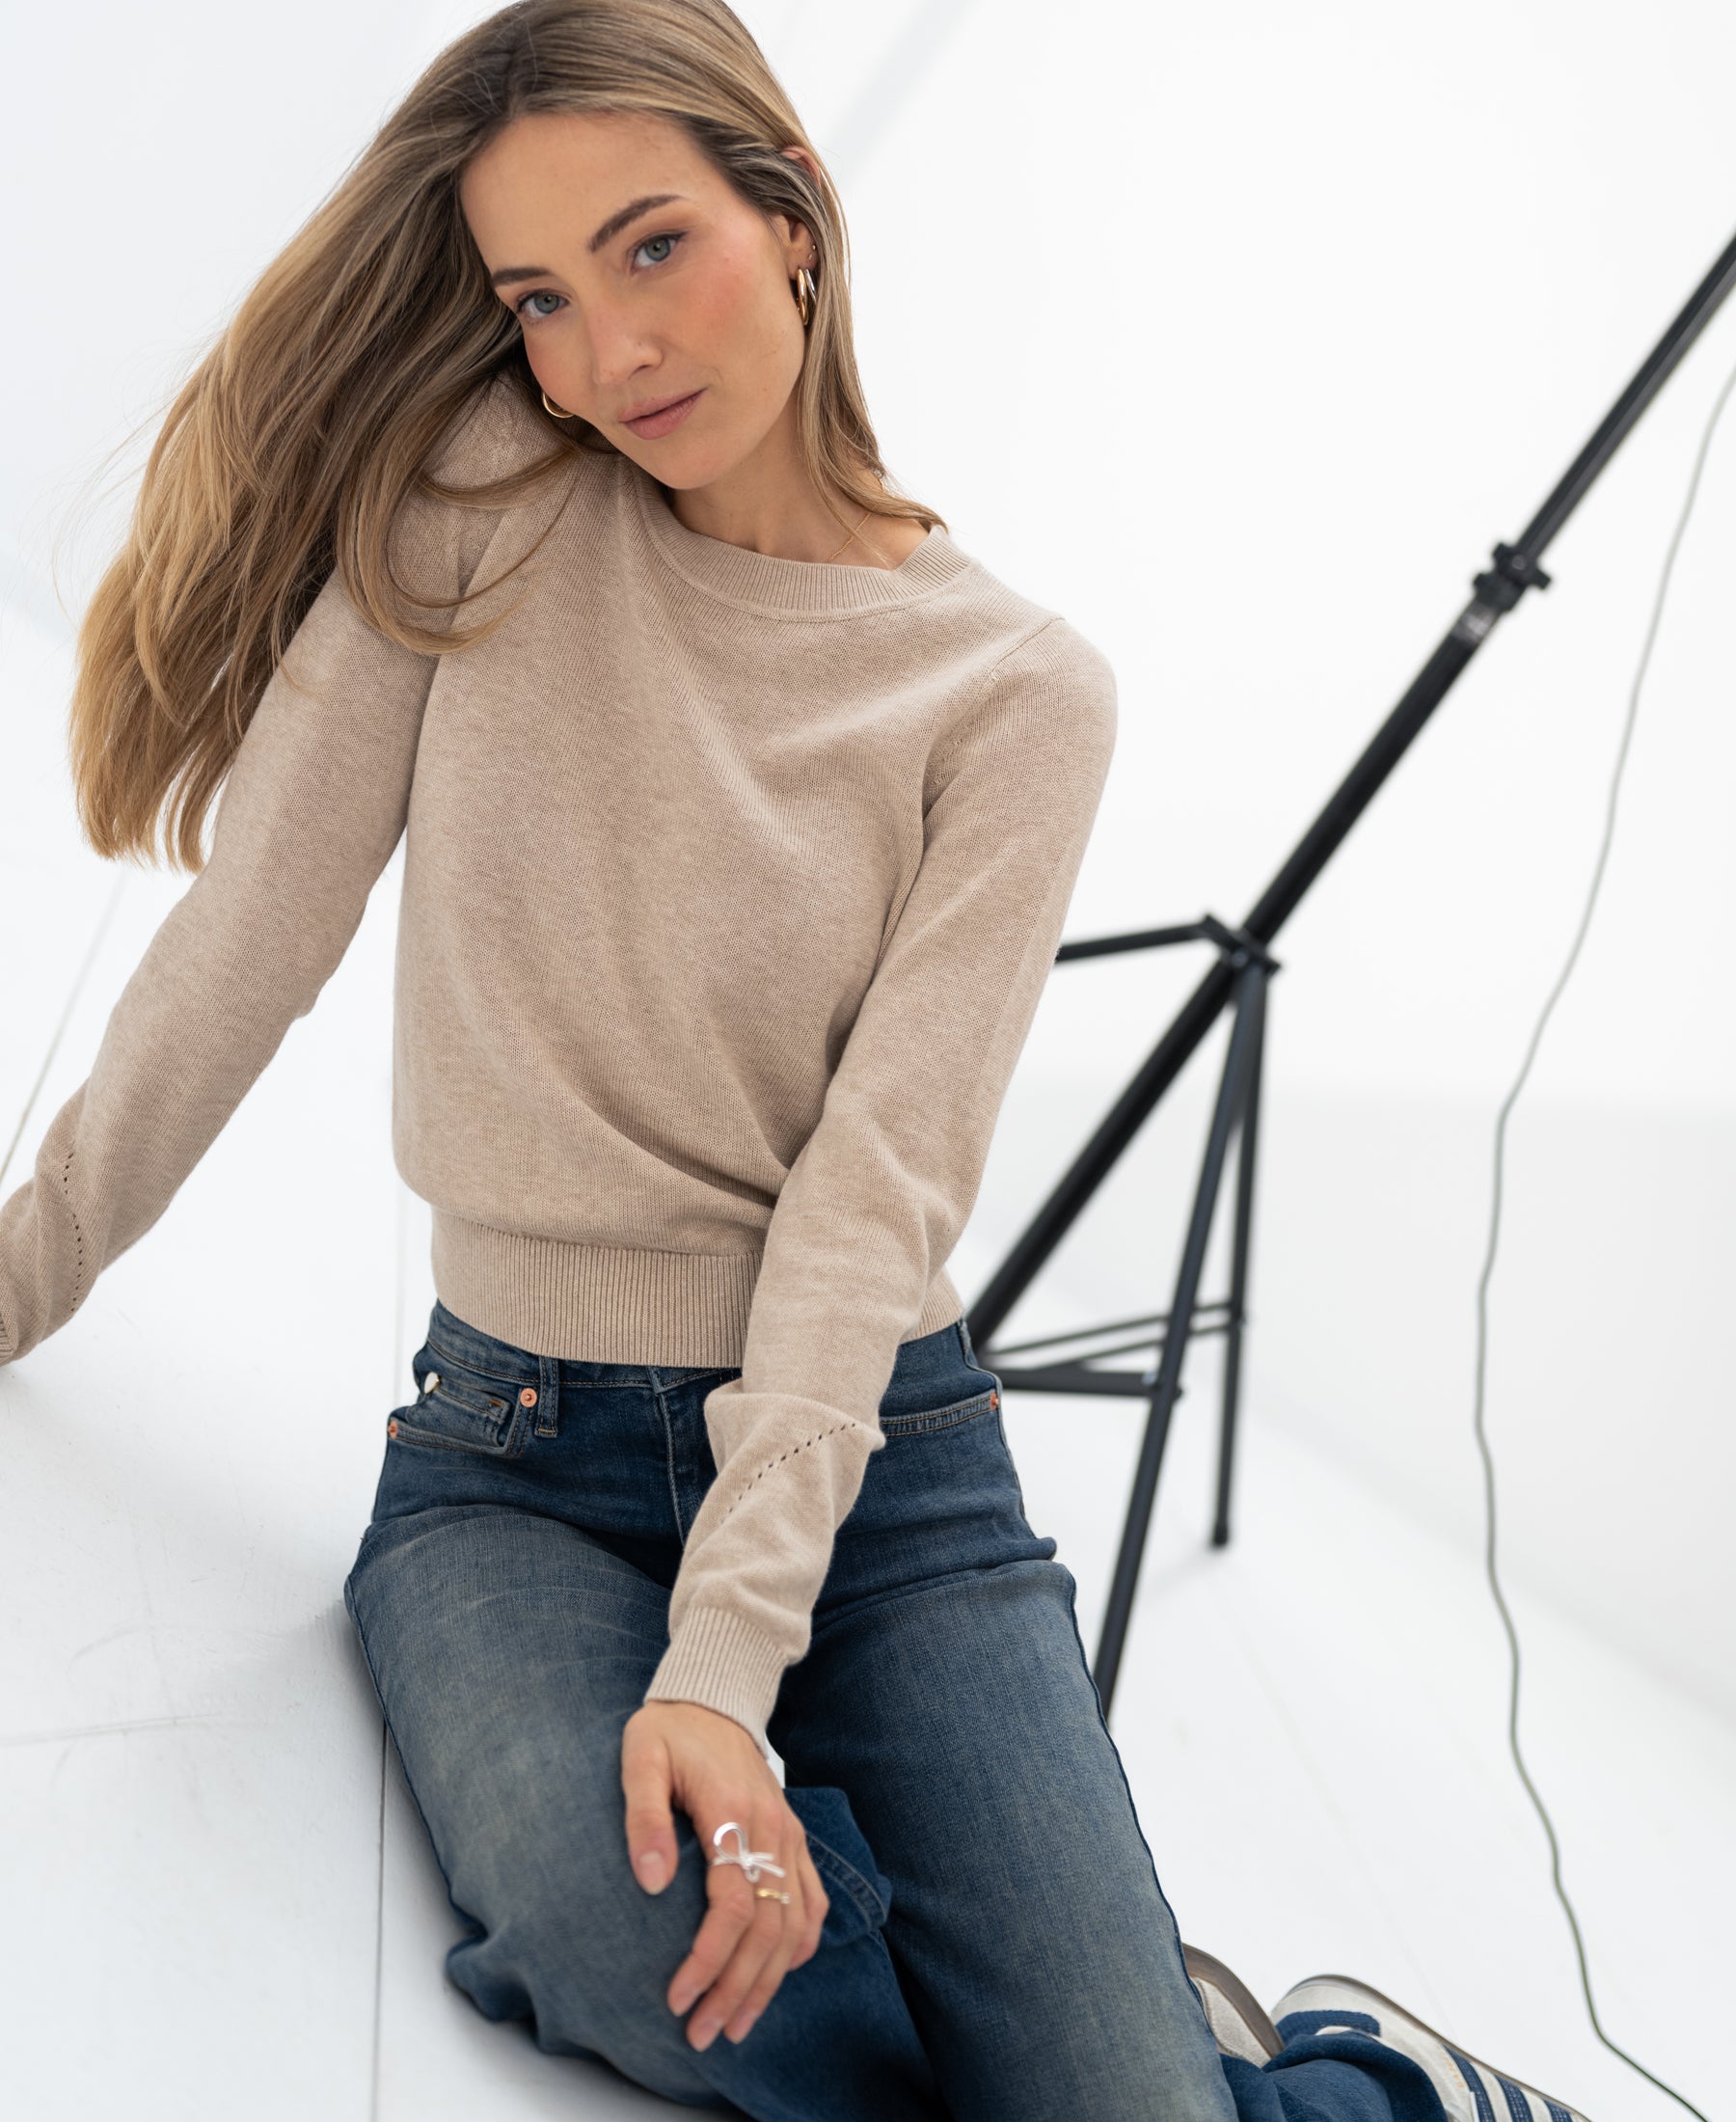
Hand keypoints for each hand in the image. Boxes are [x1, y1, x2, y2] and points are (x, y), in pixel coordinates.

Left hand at [622, 1700, 828, 2049]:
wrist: (714, 1697)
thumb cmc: (669, 1731)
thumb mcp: (640, 1758)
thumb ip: (644, 1817)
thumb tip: (652, 1882)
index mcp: (735, 1812)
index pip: (733, 1905)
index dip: (708, 1958)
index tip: (677, 1996)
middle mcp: (774, 1829)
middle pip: (768, 1929)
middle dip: (737, 1989)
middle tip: (702, 2033)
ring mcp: (790, 1835)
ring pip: (795, 1926)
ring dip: (769, 1983)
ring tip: (736, 2024)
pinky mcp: (795, 1839)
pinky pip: (812, 1902)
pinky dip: (801, 1945)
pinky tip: (779, 1973)